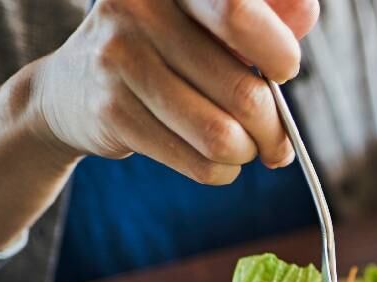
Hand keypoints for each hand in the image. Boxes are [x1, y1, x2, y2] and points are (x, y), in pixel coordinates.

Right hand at [29, 0, 318, 184]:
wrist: (71, 86)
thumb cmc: (160, 46)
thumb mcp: (205, 16)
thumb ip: (262, 10)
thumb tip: (305, 17)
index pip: (238, 12)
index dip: (277, 50)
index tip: (285, 71)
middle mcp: (139, 9)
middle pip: (240, 87)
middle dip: (273, 125)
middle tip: (278, 138)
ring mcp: (119, 60)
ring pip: (219, 134)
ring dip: (248, 152)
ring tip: (248, 150)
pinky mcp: (111, 112)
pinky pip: (193, 159)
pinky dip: (219, 171)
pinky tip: (219, 164)